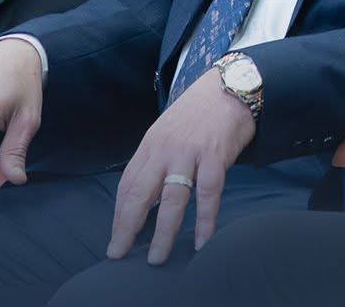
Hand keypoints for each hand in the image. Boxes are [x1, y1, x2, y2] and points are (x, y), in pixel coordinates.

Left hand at [105, 66, 255, 264]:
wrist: (229, 86)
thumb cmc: (198, 112)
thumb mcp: (168, 131)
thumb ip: (157, 159)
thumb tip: (145, 194)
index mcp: (151, 144)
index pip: (127, 184)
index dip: (119, 214)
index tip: (115, 238)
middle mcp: (165, 149)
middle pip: (140, 194)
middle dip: (127, 227)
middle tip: (119, 254)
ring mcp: (189, 153)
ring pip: (171, 199)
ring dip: (162, 232)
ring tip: (157, 258)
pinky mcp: (215, 156)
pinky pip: (208, 194)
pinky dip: (204, 220)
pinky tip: (200, 241)